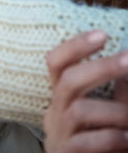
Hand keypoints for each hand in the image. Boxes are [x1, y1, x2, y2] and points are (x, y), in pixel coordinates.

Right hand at [43, 31, 127, 152]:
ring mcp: (58, 135)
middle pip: (67, 81)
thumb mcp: (109, 115)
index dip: (75, 46)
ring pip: (79, 110)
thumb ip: (118, 95)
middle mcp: (55, 112)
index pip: (56, 62)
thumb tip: (127, 63)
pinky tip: (127, 139)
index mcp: (62, 98)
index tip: (102, 34)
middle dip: (100, 67)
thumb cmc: (101, 146)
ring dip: (114, 111)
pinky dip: (111, 137)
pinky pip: (85, 142)